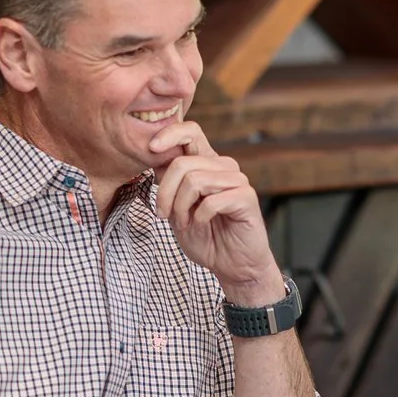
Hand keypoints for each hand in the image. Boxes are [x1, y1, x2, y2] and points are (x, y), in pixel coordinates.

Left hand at [146, 120, 283, 303]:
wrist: (232, 265)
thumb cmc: (206, 236)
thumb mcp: (177, 207)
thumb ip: (169, 182)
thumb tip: (155, 155)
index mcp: (206, 163)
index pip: (190, 131)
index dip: (169, 134)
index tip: (151, 149)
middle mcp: (223, 166)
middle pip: (182, 163)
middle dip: (165, 192)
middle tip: (163, 214)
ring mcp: (237, 180)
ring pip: (194, 180)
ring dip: (181, 208)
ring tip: (183, 223)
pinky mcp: (246, 197)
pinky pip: (211, 201)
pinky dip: (199, 217)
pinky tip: (201, 226)